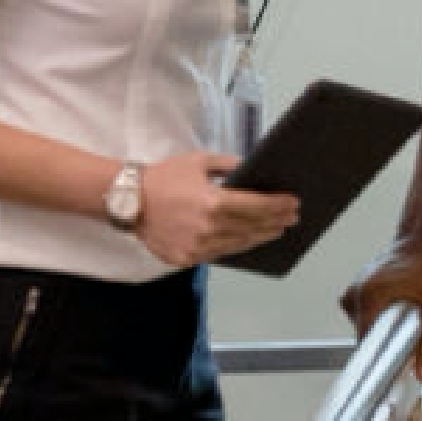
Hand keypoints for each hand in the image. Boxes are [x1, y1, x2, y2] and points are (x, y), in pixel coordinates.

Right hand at [135, 152, 297, 268]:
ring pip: (240, 244)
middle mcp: (209, 228)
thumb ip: (229, 166)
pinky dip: (236, 245)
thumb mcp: (199, 162)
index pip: (259, 207)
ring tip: (274, 230)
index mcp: (214, 202)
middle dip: (276, 222)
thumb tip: (251, 170)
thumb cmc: (162, 178)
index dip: (279, 206)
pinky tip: (247, 239)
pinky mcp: (187, 258)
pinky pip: (219, 254)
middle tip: (291, 218)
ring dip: (260, 237)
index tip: (293, 203)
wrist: (128, 200)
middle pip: (254, 228)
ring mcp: (198, 247)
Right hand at [341, 235, 421, 380]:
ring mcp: (356, 289)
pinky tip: (403, 314)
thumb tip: (421, 373)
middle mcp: (357, 293)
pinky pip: (367, 316)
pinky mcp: (360, 289)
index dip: (383, 363)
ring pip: (368, 328)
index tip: (397, 371)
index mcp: (371, 297)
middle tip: (415, 341)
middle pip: (367, 338)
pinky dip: (384, 320)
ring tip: (412, 322)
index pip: (366, 346)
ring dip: (388, 332)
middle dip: (390, 346)